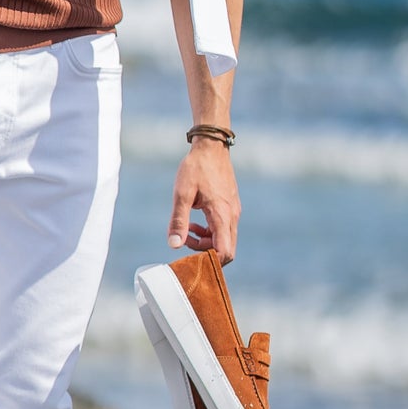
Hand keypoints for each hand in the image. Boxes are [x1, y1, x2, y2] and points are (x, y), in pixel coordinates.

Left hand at [167, 143, 238, 262]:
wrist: (211, 147)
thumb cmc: (196, 168)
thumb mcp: (182, 194)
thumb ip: (179, 221)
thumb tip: (174, 245)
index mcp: (222, 215)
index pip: (224, 252)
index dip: (209, 261)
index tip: (190, 256)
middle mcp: (232, 216)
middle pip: (227, 250)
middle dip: (206, 253)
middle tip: (185, 242)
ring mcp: (234, 212)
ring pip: (225, 240)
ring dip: (206, 242)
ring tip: (187, 232)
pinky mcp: (231, 207)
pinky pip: (224, 229)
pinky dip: (210, 233)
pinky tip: (195, 223)